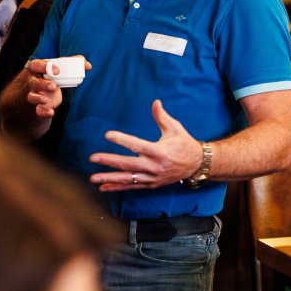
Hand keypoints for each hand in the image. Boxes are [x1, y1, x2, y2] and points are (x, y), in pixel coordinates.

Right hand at [23, 57, 90, 117]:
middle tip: (53, 86)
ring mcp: (33, 95)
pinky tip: (50, 112)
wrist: (37, 100)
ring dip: (38, 98)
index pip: (36, 65)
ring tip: (45, 100)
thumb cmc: (49, 80)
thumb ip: (72, 65)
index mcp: (37, 70)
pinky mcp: (36, 108)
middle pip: (34, 82)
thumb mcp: (58, 71)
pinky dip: (43, 111)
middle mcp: (32, 82)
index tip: (57, 70)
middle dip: (42, 84)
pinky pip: (37, 110)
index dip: (44, 66)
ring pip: (31, 96)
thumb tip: (88, 66)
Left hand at [87, 100, 204, 190]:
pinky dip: (118, 188)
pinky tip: (104, 188)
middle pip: (128, 165)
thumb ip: (162, 116)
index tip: (108, 135)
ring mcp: (152, 178)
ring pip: (128, 179)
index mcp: (160, 151)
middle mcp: (155, 167)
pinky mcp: (151, 184)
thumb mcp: (176, 128)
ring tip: (93, 178)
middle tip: (93, 158)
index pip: (137, 145)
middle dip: (109, 161)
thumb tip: (155, 102)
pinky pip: (132, 187)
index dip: (122, 140)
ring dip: (109, 179)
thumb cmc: (184, 144)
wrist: (197, 164)